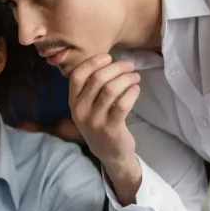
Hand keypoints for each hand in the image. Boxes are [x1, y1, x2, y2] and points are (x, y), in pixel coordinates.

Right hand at [68, 54, 140, 175]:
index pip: (77, 76)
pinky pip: (123, 104)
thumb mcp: (88, 107)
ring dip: (126, 78)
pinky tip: (136, 89)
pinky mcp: (111, 128)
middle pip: (98, 79)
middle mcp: (81, 111)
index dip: (93, 63)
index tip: (108, 57)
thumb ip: (91, 87)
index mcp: (73, 102)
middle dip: (117, 68)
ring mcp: (95, 121)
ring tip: (135, 77)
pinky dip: (131, 92)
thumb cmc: (100, 123)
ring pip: (111, 89)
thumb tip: (108, 61)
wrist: (110, 153)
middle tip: (129, 66)